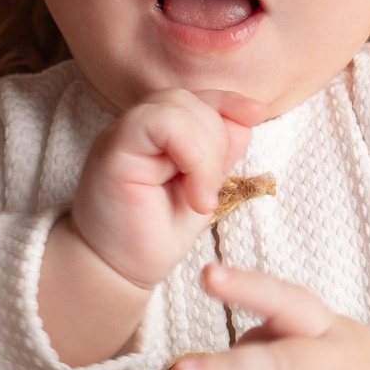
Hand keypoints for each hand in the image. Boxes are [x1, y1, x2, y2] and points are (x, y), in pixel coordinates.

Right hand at [69, 89, 261, 289]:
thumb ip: (219, 155)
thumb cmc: (155, 234)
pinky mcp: (112, 151)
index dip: (228, 101)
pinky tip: (191, 188)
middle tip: (208, 193)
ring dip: (204, 151)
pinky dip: (185, 145)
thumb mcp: (201, 190)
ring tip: (199, 198)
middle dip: (217, 140)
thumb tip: (246, 120)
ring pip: (174, 105)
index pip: (196, 99)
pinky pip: (154, 121)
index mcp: (159, 134)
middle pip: (189, 100)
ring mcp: (121, 135)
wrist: (117, 270)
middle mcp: (138, 129)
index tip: (256, 114)